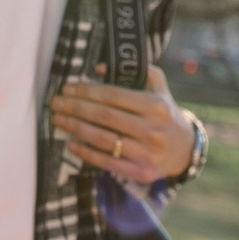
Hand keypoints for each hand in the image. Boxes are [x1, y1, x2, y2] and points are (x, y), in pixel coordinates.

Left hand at [50, 65, 194, 182]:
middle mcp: (152, 129)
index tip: (67, 88)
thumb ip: (137, 72)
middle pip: (105, 117)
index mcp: (155, 106)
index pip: (114, 95)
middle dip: (75, 108)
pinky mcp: (140, 172)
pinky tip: (71, 144)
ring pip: (103, 139)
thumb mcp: (158, 87)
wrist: (184, 149)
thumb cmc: (163, 112)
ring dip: (76, 129)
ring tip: (58, 120)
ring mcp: (147, 153)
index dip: (87, 91)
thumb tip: (99, 67)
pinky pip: (108, 163)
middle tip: (55, 103)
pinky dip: (87, 154)